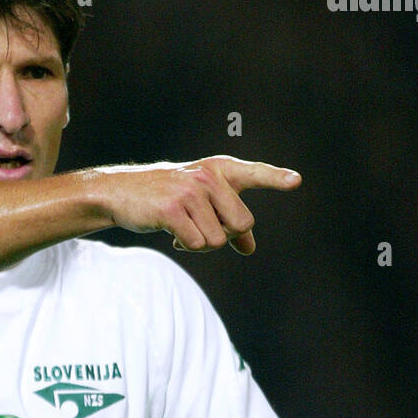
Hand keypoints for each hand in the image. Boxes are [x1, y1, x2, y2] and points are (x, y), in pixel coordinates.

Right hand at [94, 155, 300, 254]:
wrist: (121, 193)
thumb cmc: (166, 199)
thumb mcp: (201, 204)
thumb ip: (228, 222)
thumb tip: (250, 248)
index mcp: (218, 170)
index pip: (253, 174)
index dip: (275, 178)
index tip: (296, 181)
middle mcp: (207, 176)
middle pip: (241, 223)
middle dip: (224, 235)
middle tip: (201, 227)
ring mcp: (190, 191)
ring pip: (218, 239)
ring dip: (200, 243)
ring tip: (183, 229)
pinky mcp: (172, 209)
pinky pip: (197, 243)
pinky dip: (186, 245)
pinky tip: (172, 234)